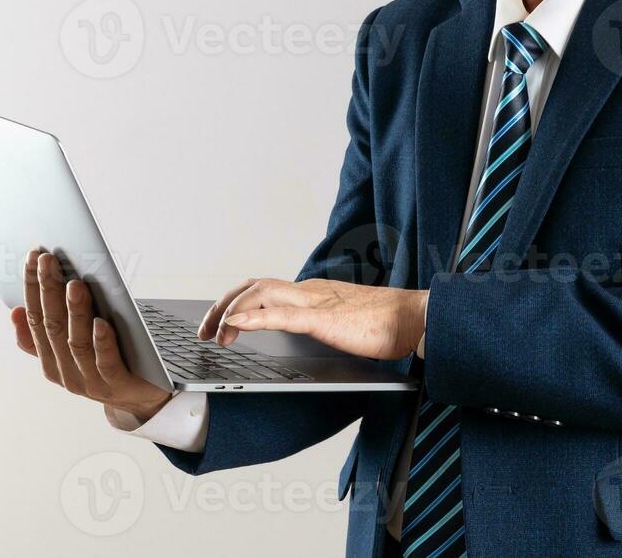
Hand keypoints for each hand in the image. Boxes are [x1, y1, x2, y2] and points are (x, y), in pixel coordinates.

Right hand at [10, 248, 171, 421]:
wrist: (143, 398)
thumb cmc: (107, 361)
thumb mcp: (73, 347)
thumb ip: (46, 334)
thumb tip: (16, 311)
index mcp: (51, 362)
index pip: (36, 319)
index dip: (33, 288)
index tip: (34, 256)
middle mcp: (67, 373)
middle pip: (54, 328)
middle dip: (49, 291)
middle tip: (49, 260)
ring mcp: (92, 382)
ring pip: (77, 344)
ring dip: (75, 313)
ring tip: (75, 284)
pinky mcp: (119, 386)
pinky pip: (107, 363)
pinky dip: (102, 343)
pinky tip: (102, 322)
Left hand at [197, 277, 427, 360]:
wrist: (418, 318)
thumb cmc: (390, 325)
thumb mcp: (346, 325)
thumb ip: (325, 325)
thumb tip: (311, 335)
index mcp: (315, 293)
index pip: (265, 289)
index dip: (237, 302)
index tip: (219, 323)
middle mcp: (310, 291)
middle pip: (253, 286)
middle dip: (222, 305)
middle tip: (203, 330)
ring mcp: (315, 302)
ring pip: (259, 295)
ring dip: (228, 312)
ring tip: (212, 333)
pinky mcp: (323, 319)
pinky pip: (279, 316)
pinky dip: (251, 319)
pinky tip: (233, 328)